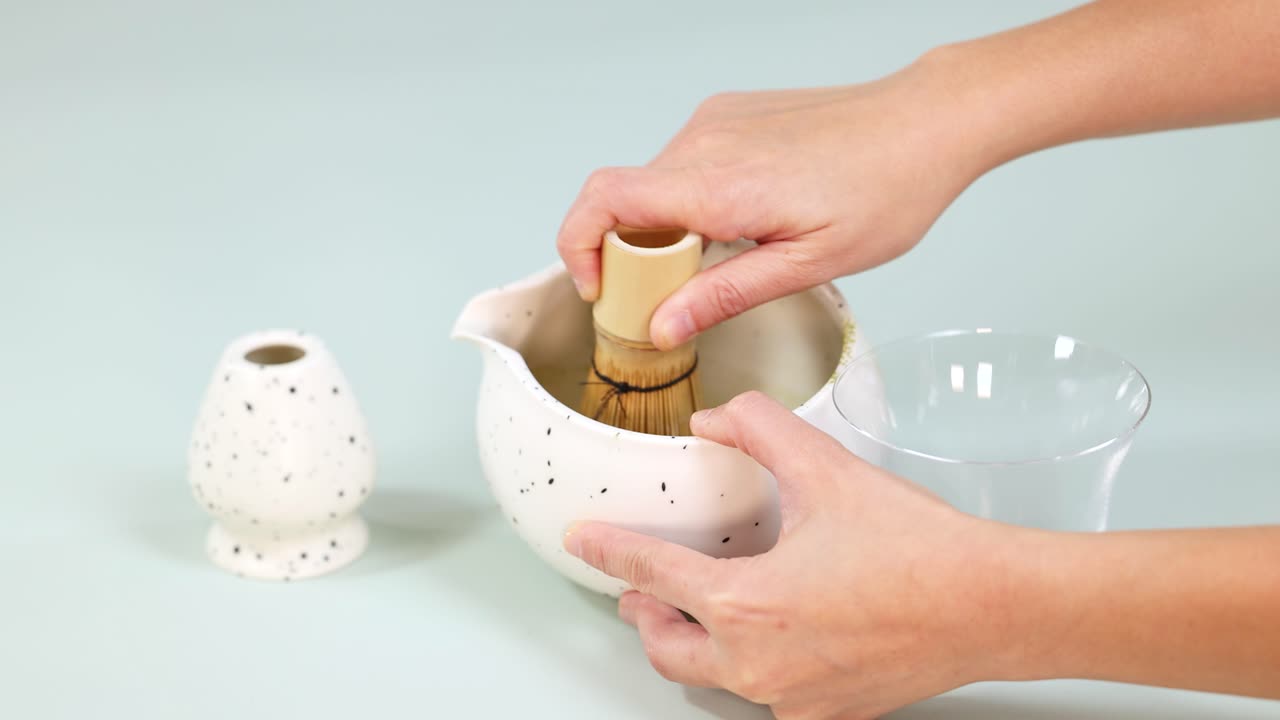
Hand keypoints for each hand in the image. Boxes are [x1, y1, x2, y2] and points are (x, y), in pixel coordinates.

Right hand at [556, 62, 988, 349]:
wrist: (925, 122)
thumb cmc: (886, 190)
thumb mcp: (809, 265)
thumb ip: (727, 295)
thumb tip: (664, 326)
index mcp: (720, 184)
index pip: (605, 200)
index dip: (578, 246)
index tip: (599, 290)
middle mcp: (705, 142)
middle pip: (622, 199)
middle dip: (628, 254)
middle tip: (671, 295)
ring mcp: (715, 122)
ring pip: (653, 184)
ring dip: (662, 228)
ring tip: (722, 257)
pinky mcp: (729, 114)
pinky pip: (682, 163)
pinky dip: (687, 201)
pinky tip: (740, 221)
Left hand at [563, 392, 1024, 718]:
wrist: (992, 606)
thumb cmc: (919, 548)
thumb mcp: (827, 468)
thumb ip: (760, 429)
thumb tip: (718, 417)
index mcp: (745, 604)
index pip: (650, 575)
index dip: (609, 552)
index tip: (586, 541)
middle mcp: (757, 663)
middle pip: (666, 647)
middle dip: (645, 614)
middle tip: (643, 588)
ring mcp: (792, 697)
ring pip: (712, 676)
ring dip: (696, 641)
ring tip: (705, 607)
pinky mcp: (827, 713)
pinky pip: (766, 695)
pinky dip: (750, 664)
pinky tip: (773, 632)